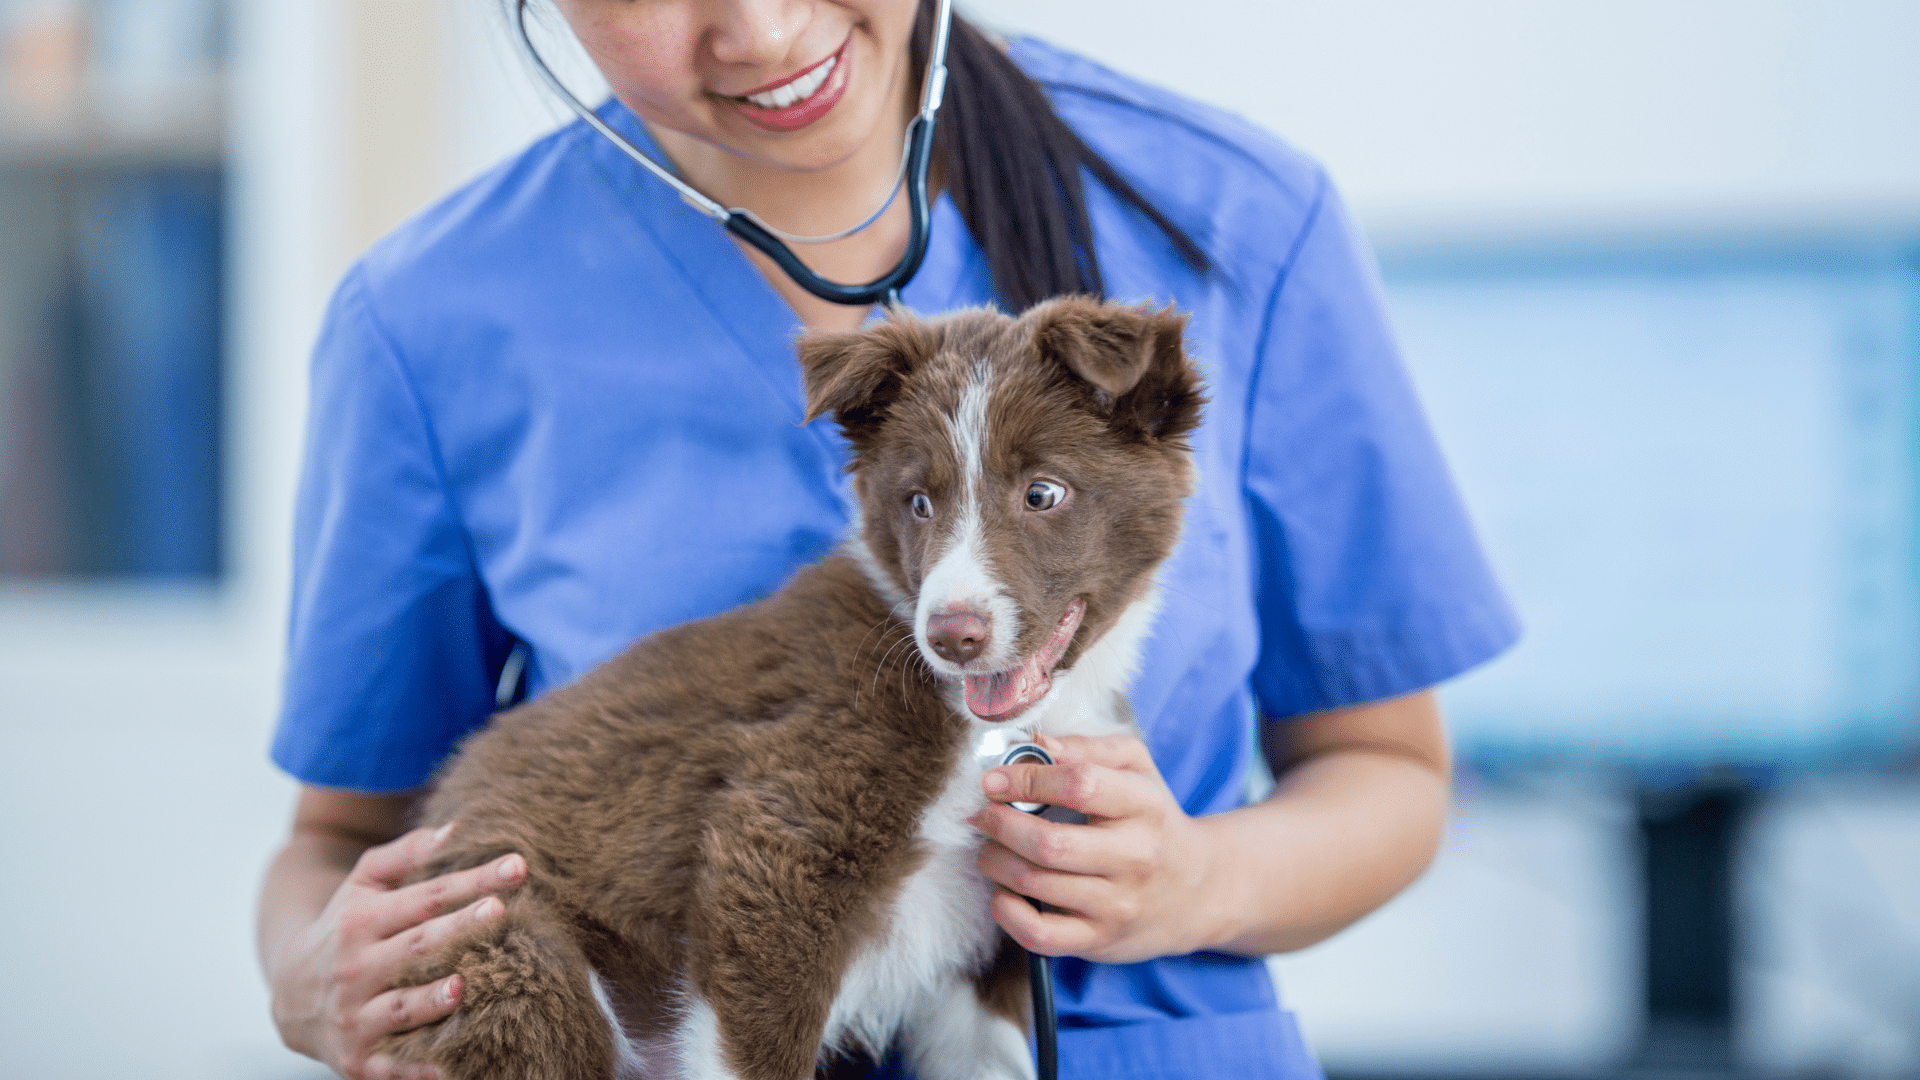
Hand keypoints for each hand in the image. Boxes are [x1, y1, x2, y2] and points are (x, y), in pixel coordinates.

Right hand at [266, 824, 525, 1079]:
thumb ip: (405, 854)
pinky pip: (393, 1066)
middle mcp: (357, 968)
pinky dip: (418, 1069)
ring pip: (400, 1008)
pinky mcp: (359, 1059)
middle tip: (498, 910)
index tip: (518, 866)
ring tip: (464, 986)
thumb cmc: (343, 929)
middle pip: (416, 947)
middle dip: (457, 929)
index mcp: (362, 921)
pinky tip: (451, 1068)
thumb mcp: (360, 886)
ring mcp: (357, 1016)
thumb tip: (456, 828)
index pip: (426, 896)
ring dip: (431, 999)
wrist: (287, 996)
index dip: (472, 880)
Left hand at [972, 734, 1217, 963]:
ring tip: (989, 848)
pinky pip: (1039, 934)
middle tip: (981, 815)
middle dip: (1000, 824)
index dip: (1027, 778)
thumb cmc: (1153, 820)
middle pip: (1050, 842)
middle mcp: (1136, 857)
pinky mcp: (1100, 940)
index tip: (992, 780)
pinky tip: (1003, 891)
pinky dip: (1006, 910)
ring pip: (1037, 884)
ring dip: (995, 861)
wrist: (1198, 890)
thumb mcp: (1137, 769)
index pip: (1080, 784)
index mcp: (1145, 806)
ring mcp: (1118, 904)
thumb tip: (1035, 743)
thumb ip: (1088, 748)